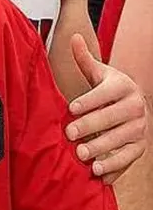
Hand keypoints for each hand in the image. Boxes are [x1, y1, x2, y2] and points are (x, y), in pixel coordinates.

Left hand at [66, 34, 146, 183]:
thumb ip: (85, 60)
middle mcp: (135, 107)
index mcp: (123, 87)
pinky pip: (127, 159)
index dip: (89, 100)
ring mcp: (139, 129)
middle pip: (112, 118)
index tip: (72, 108)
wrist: (131, 108)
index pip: (106, 93)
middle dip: (91, 126)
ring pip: (120, 139)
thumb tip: (73, 37)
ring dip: (101, 148)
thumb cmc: (107, 92)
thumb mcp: (98, 75)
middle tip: (69, 133)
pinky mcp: (139, 148)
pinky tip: (97, 173)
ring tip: (81, 155)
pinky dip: (113, 167)